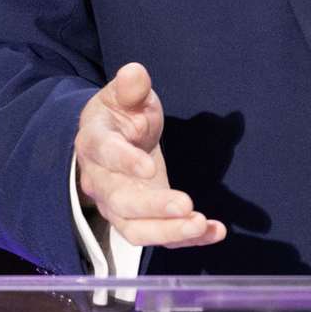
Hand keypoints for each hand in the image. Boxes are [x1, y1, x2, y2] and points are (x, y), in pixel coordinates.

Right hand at [75, 61, 226, 248]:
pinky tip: (216, 231)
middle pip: (121, 202)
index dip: (125, 162)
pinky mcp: (140, 219)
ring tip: (201, 225)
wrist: (115, 138)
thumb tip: (135, 73)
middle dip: (154, 207)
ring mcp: (118, 205)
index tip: (150, 167)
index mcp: (94, 142)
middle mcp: (101, 180)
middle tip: (186, 206)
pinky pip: (161, 235)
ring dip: (169, 231)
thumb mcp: (125, 94)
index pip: (105, 154)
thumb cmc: (121, 114)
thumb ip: (131, 86)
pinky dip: (188, 238)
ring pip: (136, 229)